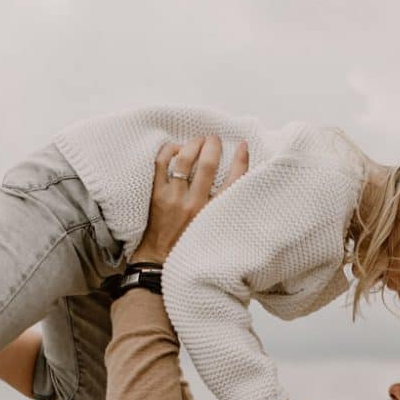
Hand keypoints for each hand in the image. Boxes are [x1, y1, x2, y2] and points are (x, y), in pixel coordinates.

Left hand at [130, 135, 249, 263]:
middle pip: (208, 165)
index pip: (234, 182)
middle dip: (213, 146)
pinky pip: (161, 164)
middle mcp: (195, 204)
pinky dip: (168, 151)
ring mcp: (174, 197)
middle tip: (214, 139)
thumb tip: (235, 188)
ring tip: (197, 140)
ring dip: (193, 145)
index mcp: (213, 214)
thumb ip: (224, 211)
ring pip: (184, 160)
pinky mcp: (157, 195)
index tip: (243, 146)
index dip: (241, 160)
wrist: (160, 260)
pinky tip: (175, 148)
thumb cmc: (189, 246)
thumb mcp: (214, 231)